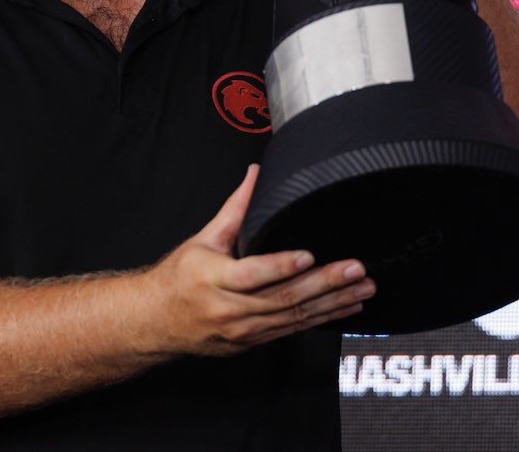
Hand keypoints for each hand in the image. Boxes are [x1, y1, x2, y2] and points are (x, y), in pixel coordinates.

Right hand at [142, 165, 373, 354]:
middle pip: (282, 298)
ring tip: (362, 289)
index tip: (308, 256)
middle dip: (324, 284)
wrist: (157, 322)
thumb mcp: (201, 240)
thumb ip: (234, 210)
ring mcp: (243, 329)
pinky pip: (292, 330)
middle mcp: (229, 308)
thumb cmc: (178, 279)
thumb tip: (255, 176)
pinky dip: (321, 319)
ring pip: (294, 317)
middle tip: (354, 270)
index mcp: (213, 278)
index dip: (280, 266)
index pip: (251, 274)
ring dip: (332, 303)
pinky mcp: (253, 341)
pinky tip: (345, 308)